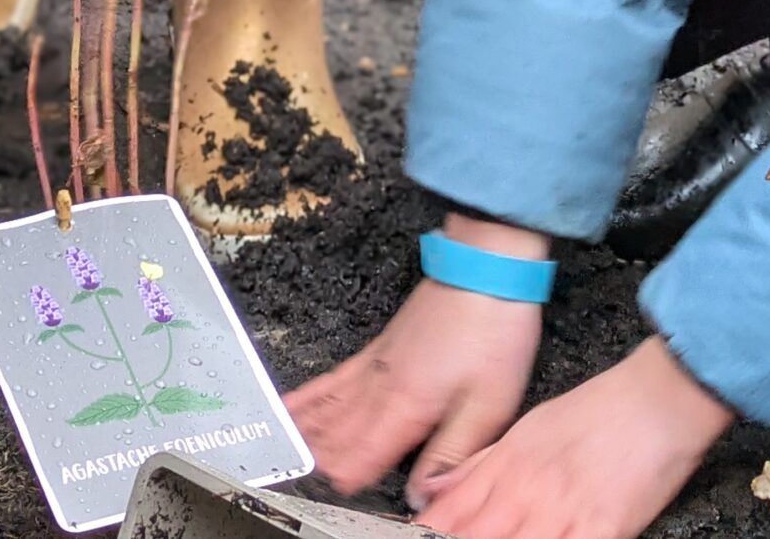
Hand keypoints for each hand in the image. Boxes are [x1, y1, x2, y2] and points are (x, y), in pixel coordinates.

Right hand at [286, 217, 547, 503]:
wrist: (483, 269)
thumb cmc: (491, 331)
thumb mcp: (488, 405)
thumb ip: (451, 454)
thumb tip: (425, 496)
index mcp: (407, 406)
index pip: (363, 457)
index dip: (345, 483)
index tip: (326, 500)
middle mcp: (382, 387)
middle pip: (337, 436)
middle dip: (314, 463)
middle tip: (285, 481)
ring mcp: (374, 365)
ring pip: (327, 408)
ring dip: (302, 435)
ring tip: (277, 455)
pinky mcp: (377, 349)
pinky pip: (331, 379)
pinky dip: (306, 397)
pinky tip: (290, 405)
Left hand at [418, 336, 732, 538]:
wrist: (658, 397)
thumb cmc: (599, 410)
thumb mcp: (528, 427)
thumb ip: (478, 463)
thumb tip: (432, 489)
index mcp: (507, 464)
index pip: (450, 512)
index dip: (424, 533)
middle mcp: (527, 491)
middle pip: (472, 537)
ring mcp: (563, 513)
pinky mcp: (602, 530)